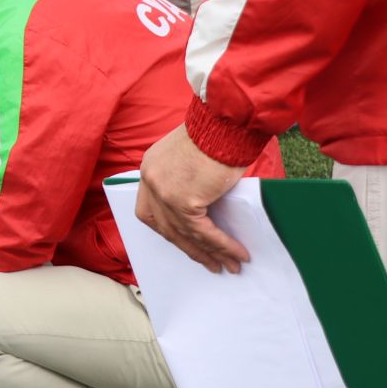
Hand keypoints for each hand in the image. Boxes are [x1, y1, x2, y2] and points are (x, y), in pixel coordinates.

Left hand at [135, 125, 252, 273]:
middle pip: (166, 226)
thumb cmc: (217, 134)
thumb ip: (189, 182)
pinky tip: (236, 254)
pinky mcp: (183, 200)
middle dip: (190, 247)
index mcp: (150, 168)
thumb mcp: (192, 159)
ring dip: (210, 252)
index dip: (168, 230)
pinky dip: (221, 245)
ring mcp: (163, 191)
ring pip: (186, 234)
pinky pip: (203, 232)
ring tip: (229, 265)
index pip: (150, 210)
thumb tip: (205, 209)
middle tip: (210, 262)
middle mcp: (151, 180)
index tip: (186, 243)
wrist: (226, 122)